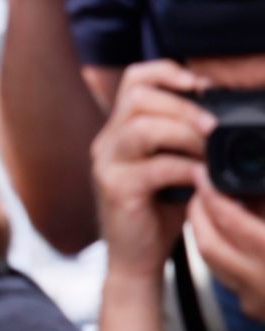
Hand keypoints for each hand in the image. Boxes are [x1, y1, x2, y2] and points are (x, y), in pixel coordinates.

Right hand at [91, 60, 216, 279]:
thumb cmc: (161, 209)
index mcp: (120, 130)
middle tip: (214, 126)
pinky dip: (185, 168)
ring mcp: (106, 166)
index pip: (135, 79)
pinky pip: (154, 166)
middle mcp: (106, 143)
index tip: (201, 86)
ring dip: (184, 132)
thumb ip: (185, 133)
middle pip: (139, 97)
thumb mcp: (175, 161)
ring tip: (208, 149)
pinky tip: (201, 178)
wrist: (137, 258)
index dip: (169, 72)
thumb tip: (224, 106)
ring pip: (141, 126)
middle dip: (183, 105)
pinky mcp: (115, 190)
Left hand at [187, 166, 264, 319]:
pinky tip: (231, 232)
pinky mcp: (256, 309)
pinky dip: (224, 251)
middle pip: (208, 245)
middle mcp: (261, 282)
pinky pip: (227, 276)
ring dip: (206, 232)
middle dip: (198, 213)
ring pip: (213, 263)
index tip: (204, 175)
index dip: (214, 195)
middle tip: (199, 188)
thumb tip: (257, 185)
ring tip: (211, 205)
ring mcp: (255, 300)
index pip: (231, 223)